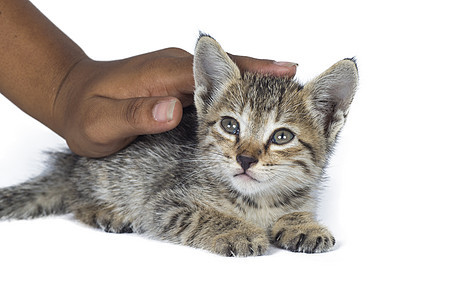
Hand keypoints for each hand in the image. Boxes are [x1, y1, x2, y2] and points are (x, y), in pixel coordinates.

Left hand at [53, 48, 296, 156]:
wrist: (67, 96)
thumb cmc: (84, 113)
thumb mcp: (104, 122)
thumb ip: (139, 115)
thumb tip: (174, 109)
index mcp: (166, 74)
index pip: (221, 69)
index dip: (256, 71)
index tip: (290, 72)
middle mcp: (176, 69)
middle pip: (231, 70)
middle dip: (266, 77)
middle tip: (302, 85)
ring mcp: (176, 76)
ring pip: (224, 78)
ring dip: (254, 85)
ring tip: (288, 94)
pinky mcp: (175, 86)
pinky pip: (214, 87)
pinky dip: (237, 93)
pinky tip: (251, 103)